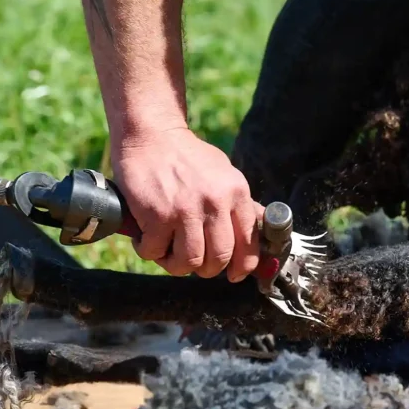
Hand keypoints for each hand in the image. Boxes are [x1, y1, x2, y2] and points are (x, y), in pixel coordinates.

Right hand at [110, 127, 262, 280]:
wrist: (152, 134)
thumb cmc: (188, 158)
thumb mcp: (225, 175)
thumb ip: (241, 205)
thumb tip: (261, 235)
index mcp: (236, 193)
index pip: (249, 244)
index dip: (242, 267)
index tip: (233, 274)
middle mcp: (215, 202)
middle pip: (219, 259)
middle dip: (206, 269)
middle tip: (194, 260)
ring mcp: (185, 209)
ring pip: (189, 262)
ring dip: (176, 264)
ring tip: (168, 251)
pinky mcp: (157, 215)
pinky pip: (156, 253)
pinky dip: (150, 251)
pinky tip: (148, 237)